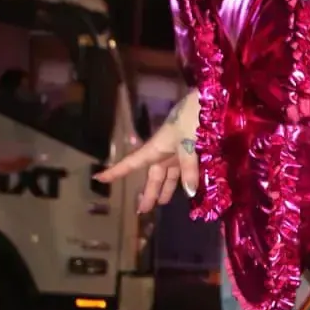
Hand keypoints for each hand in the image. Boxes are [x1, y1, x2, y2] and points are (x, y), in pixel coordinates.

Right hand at [98, 90, 200, 212]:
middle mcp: (164, 150)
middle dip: (148, 192)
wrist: (211, 100)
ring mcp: (179, 150)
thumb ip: (189, 168)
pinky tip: (187, 190)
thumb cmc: (193, 117)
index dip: (116, 171)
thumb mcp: (189, 143)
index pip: (132, 162)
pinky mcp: (193, 149)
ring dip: (167, 188)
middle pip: (153, 174)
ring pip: (169, 173)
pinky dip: (185, 179)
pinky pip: (185, 168)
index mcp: (156, 146)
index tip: (98, 177)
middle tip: (142, 210)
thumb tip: (189, 191)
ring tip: (162, 204)